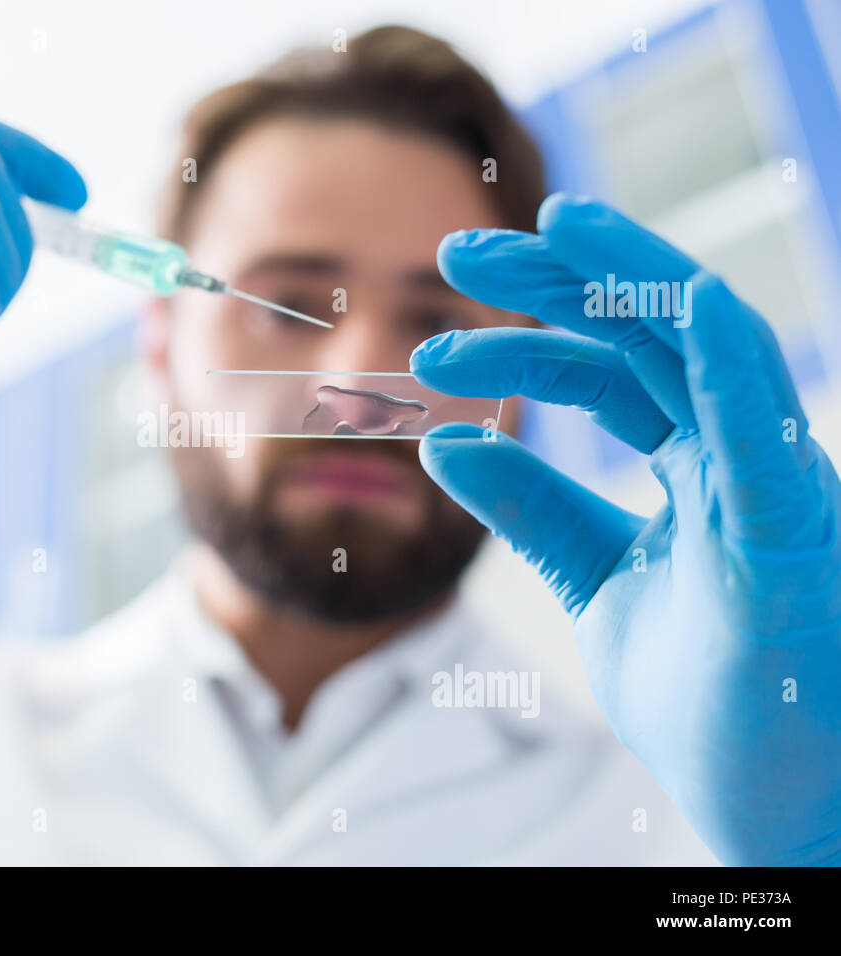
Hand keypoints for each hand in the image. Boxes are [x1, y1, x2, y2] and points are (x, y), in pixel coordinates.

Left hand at [410, 193, 840, 865]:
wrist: (777, 812)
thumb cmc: (709, 697)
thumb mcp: (595, 581)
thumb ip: (534, 510)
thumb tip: (444, 442)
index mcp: (699, 468)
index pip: (607, 374)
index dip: (523, 344)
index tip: (433, 351)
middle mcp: (740, 459)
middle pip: (648, 334)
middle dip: (557, 278)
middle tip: (456, 248)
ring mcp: (775, 488)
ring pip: (711, 344)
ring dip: (631, 275)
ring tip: (545, 227)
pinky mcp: (796, 536)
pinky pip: (768, 428)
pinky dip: (730, 357)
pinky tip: (684, 296)